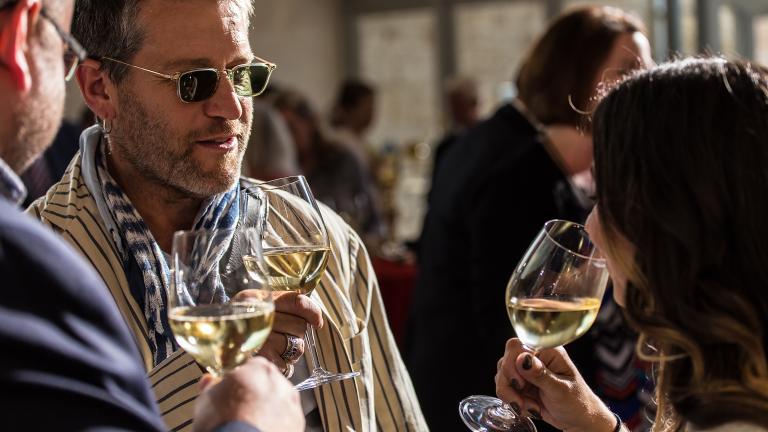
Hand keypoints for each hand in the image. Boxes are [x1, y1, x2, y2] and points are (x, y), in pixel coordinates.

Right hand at [193, 357, 303, 431]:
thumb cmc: (225, 422)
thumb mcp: (206, 400)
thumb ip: (211, 386)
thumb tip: (209, 381)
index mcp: (257, 368)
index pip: (248, 366)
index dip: (238, 379)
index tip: (231, 389)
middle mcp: (278, 380)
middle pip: (266, 381)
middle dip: (255, 392)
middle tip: (239, 408)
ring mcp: (290, 401)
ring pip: (278, 399)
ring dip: (268, 406)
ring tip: (251, 421)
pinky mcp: (298, 420)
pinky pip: (286, 417)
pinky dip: (277, 421)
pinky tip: (262, 428)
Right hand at [235, 290, 322, 371]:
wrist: (211, 346)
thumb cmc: (241, 326)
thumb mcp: (256, 305)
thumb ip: (284, 305)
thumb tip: (317, 321)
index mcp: (257, 298)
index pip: (297, 301)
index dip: (313, 312)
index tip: (317, 323)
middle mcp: (258, 316)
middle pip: (300, 326)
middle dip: (296, 335)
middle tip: (281, 336)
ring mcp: (257, 339)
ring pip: (297, 347)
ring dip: (291, 352)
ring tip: (274, 350)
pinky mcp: (258, 360)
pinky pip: (287, 365)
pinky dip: (283, 366)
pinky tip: (270, 360)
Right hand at [495, 338, 615, 431]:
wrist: (578, 420)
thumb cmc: (578, 403)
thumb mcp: (561, 390)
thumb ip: (541, 375)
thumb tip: (523, 359)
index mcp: (547, 351)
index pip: (517, 347)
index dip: (513, 365)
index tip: (520, 384)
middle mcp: (535, 357)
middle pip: (505, 361)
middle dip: (510, 385)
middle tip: (522, 401)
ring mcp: (526, 371)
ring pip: (502, 376)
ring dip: (511, 395)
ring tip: (529, 407)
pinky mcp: (521, 383)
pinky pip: (505, 388)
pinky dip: (513, 401)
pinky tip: (529, 407)